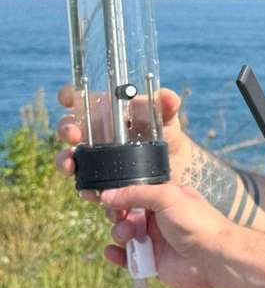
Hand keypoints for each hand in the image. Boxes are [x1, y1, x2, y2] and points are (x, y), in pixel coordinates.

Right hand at [56, 84, 195, 199]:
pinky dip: (85, 189)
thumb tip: (168, 96)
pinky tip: (90, 192)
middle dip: (66, 130)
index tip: (67, 98)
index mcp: (106, 112)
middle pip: (69, 128)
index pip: (80, 99)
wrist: (175, 167)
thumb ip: (168, 106)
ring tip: (71, 165)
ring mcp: (93, 157)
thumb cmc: (166, 134)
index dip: (69, 96)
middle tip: (73, 135)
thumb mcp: (168, 119)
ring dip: (65, 161)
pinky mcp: (98, 180)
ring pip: (69, 158)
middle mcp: (94, 133)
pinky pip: (86, 185)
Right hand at [102, 183, 264, 287]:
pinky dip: (117, 255)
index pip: (135, 193)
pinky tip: (114, 252)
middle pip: (126, 214)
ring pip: (125, 235)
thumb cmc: (196, 221)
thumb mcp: (166, 197)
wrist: (212, 256)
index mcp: (165, 198)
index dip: (119, 196)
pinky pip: (128, 258)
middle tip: (119, 218)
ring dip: (119, 234)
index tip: (103, 198)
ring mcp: (155, 240)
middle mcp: (159, 218)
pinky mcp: (152, 261)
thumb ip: (135, 193)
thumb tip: (107, 195)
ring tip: (128, 236)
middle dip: (117, 215)